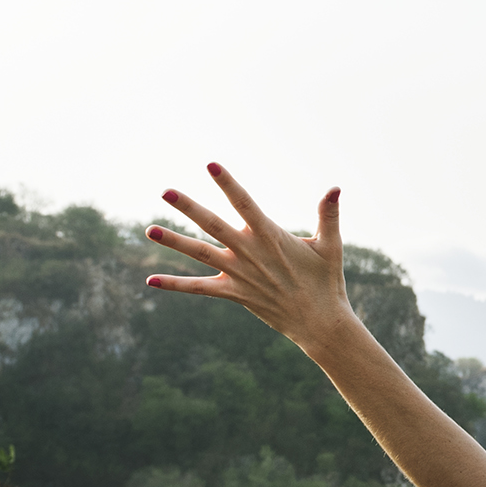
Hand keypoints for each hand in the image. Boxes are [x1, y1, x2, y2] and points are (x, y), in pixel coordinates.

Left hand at [144, 164, 355, 354]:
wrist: (319, 322)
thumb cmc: (326, 281)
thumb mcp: (330, 246)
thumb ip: (328, 215)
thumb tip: (336, 188)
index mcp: (271, 236)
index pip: (245, 203)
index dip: (228, 184)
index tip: (211, 165)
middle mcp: (249, 252)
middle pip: (213, 225)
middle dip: (188, 207)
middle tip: (165, 191)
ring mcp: (238, 274)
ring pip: (200, 254)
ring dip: (174, 242)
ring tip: (149, 229)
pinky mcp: (233, 293)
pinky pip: (199, 288)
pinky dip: (175, 285)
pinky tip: (150, 280)